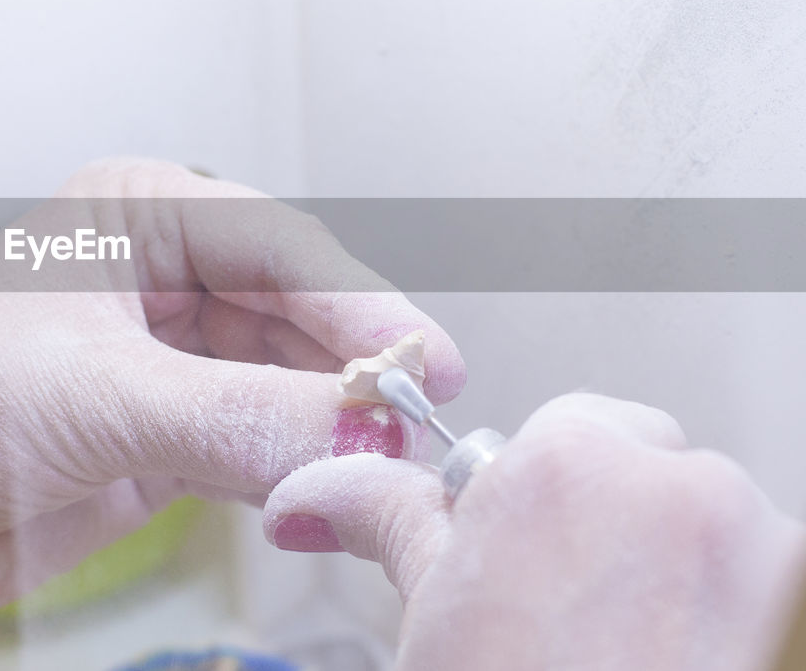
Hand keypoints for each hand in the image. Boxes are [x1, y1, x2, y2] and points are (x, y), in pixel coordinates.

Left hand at [0, 158, 465, 629]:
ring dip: (325, 421)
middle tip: (410, 420)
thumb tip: (355, 428)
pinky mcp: (159, 438)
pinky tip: (319, 483)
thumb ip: (233, 416)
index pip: (278, 247)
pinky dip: (289, 465)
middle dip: (349, 366)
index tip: (419, 361)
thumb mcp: (91, 395)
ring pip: (279, 381)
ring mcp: (163, 363)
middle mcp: (156, 280)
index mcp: (134, 214)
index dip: (357, 304)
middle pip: (292, 313)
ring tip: (374, 460)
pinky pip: (252, 443)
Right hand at [263, 393, 805, 670]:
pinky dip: (744, 619)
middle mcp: (681, 485)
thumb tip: (314, 493)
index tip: (538, 551)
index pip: (578, 427)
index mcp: (568, 464)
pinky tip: (687, 659)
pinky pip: (773, 584)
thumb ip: (387, 518)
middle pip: (656, 473)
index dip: (551, 495)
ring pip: (722, 530)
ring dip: (690, 576)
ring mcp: (767, 550)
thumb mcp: (432, 612)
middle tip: (579, 616)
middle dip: (622, 527)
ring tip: (635, 654)